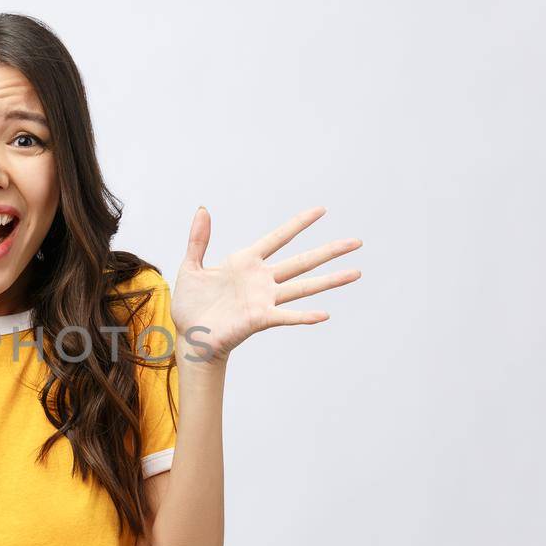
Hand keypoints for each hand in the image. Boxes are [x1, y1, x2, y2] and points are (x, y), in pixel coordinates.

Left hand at [170, 205, 361, 363]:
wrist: (188, 336)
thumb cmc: (190, 305)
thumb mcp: (191, 266)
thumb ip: (198, 239)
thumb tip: (203, 209)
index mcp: (246, 262)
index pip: (278, 237)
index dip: (299, 223)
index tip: (321, 210)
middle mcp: (262, 279)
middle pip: (302, 261)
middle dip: (329, 250)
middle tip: (356, 241)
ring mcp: (264, 299)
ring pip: (303, 286)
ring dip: (330, 280)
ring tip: (356, 272)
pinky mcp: (260, 319)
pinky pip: (286, 316)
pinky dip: (304, 316)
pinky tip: (324, 314)